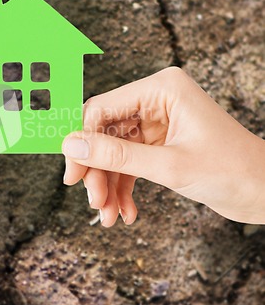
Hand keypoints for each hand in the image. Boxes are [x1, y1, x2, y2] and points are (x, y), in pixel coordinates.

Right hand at [62, 67, 264, 225]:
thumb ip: (116, 156)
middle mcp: (156, 100)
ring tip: (108, 215)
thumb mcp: (169, 166)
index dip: (83, 141)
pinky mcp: (158, 143)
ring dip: (108, 184)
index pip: (103, 109)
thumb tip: (72, 147)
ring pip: (114, 152)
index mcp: (162, 89)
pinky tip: (125, 212)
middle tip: (94, 200)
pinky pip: (129, 163)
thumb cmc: (233, 170)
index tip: (73, 173)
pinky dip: (123, 188)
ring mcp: (156, 122)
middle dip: (98, 170)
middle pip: (105, 132)